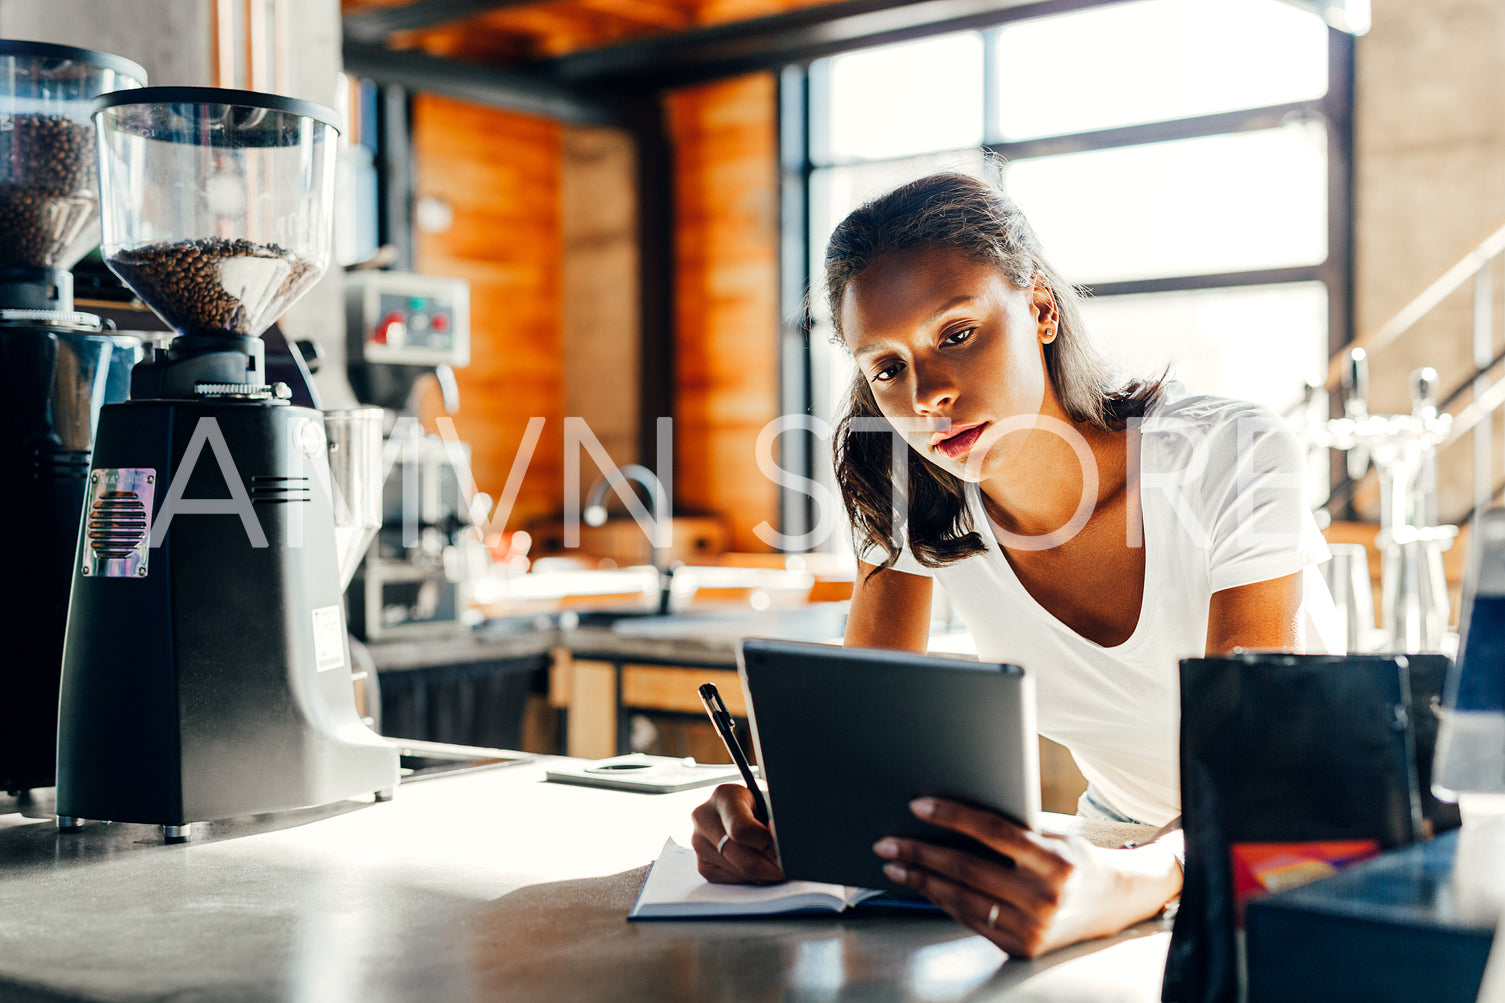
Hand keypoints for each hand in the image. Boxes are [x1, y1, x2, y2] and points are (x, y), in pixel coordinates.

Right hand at [690, 784, 784, 883]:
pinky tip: (759, 865)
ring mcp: (699, 843)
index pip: (742, 829)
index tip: (786, 851)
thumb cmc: (760, 805)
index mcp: (724, 796)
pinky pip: (735, 882)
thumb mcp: (769, 803)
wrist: (741, 810)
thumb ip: (775, 822)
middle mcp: (704, 818)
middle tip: (791, 869)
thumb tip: (780, 847)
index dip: (768, 845)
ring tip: (776, 862)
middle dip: (772, 868)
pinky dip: (753, 878)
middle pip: (743, 858)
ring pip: (741, 873)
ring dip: (765, 875)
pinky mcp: (703, 865)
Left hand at [873, 798, 1180, 958]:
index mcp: (1056, 861)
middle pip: (967, 868)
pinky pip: (971, 920)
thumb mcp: (1054, 837)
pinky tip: (924, 887)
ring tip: (895, 866)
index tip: (918, 806)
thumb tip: (949, 816)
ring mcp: (1033, 928)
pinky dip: (943, 901)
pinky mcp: (1022, 948)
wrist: (1114, 903)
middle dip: (920, 853)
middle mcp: (1046, 897)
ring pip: (963, 898)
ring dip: (922, 881)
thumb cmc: (1075, 859)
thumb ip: (1012, 831)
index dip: (952, 816)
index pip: (993, 831)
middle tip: (887, 842)